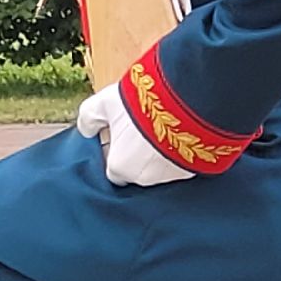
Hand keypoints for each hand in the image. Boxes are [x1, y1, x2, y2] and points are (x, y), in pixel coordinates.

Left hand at [75, 82, 195, 186]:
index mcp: (120, 167)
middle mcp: (144, 179)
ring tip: (164, 129)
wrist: (187, 101)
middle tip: (142, 130)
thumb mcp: (105, 103)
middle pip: (136, 171)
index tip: (120, 136)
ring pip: (160, 170)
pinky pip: (182, 165)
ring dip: (159, 155)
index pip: (112, 170)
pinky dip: (180, 154)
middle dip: (138, 155)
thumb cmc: (141, 104)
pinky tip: (182, 134)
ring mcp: (172, 176)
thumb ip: (89, 117)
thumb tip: (86, 130)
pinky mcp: (195, 169)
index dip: (114, 152)